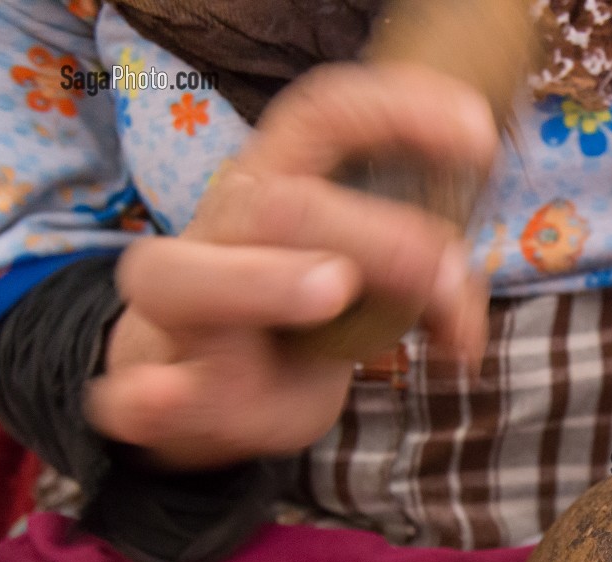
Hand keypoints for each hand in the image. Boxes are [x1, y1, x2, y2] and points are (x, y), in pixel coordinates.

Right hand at [87, 64, 495, 470]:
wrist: (203, 393)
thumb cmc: (297, 320)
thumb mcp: (370, 293)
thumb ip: (427, 289)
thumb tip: (467, 329)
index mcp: (274, 185)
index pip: (324, 116)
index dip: (399, 114)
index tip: (478, 135)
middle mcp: (218, 233)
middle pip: (279, 207)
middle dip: (375, 236)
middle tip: (448, 275)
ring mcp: (177, 312)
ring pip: (183, 280)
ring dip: (262, 282)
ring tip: (332, 289)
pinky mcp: (153, 390)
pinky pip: (134, 392)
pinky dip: (151, 397)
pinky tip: (167, 396)